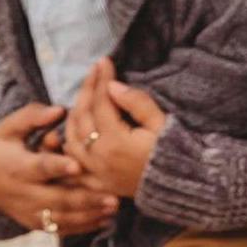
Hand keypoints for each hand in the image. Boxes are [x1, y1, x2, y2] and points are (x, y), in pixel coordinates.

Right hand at [0, 103, 120, 235]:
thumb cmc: (2, 147)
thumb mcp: (9, 128)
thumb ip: (33, 116)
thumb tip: (59, 110)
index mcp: (17, 167)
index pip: (39, 168)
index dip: (57, 167)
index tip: (77, 166)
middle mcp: (22, 194)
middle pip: (55, 199)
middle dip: (84, 199)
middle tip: (112, 196)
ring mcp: (28, 212)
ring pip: (60, 217)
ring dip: (88, 215)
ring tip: (114, 208)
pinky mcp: (34, 223)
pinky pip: (59, 228)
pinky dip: (82, 227)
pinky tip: (106, 221)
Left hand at [66, 57, 164, 199]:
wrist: (178, 184)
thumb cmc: (173, 151)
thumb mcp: (161, 123)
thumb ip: (136, 103)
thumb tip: (113, 86)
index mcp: (115, 142)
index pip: (101, 103)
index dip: (102, 80)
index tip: (104, 61)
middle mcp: (97, 158)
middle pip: (81, 118)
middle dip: (86, 90)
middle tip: (94, 71)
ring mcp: (92, 172)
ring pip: (70, 138)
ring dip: (74, 113)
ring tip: (85, 95)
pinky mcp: (93, 183)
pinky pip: (71, 161)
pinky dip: (69, 142)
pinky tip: (75, 128)